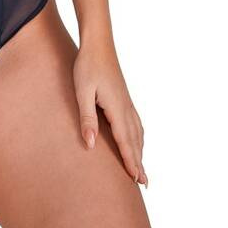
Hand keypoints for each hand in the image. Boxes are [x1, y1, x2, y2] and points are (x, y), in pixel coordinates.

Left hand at [73, 35, 146, 186]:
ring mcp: (127, 102)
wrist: (98, 44)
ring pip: (137, 132)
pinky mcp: (124, 97)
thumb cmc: (87, 66)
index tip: (137, 180)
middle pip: (135, 140)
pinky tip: (137, 140)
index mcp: (117, 108)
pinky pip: (135, 123)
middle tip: (145, 184)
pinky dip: (139, 137)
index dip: (131, 161)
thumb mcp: (82, 92)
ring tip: (142, 168)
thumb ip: (87, 119)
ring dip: (140, 151)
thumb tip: (91, 145)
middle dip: (139, 162)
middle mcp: (126, 107)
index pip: (125, 141)